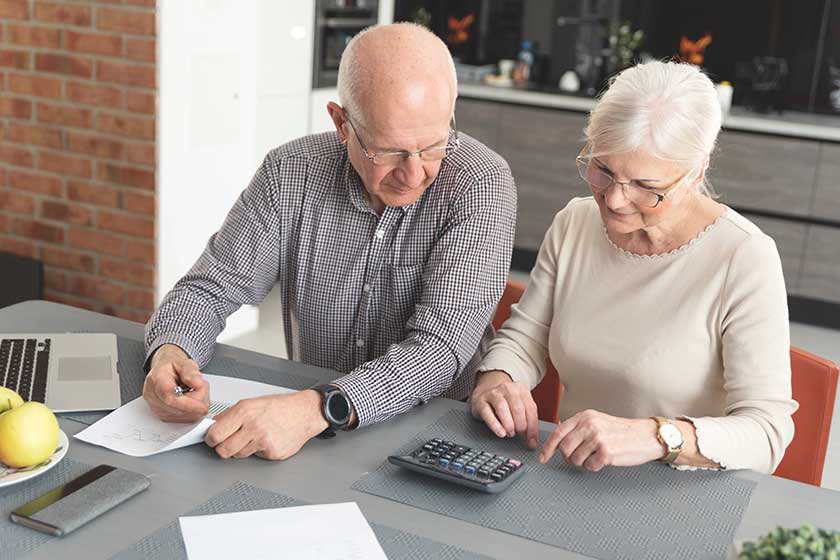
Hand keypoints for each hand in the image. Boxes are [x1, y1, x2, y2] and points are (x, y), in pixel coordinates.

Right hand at [143, 344, 209, 421]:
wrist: (164, 370)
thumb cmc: (173, 367)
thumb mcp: (185, 362)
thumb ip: (191, 371)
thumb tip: (196, 383)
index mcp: (156, 379)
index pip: (170, 397)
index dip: (188, 405)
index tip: (203, 406)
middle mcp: (152, 396)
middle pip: (178, 409)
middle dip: (197, 402)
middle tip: (202, 388)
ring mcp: (156, 408)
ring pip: (183, 416)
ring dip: (195, 407)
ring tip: (193, 391)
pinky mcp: (162, 416)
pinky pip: (183, 419)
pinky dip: (192, 411)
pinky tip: (189, 400)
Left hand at [205, 390, 328, 460]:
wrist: (304, 413)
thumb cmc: (279, 407)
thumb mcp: (252, 403)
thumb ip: (230, 415)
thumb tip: (212, 426)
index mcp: (244, 411)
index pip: (215, 434)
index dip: (211, 438)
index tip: (212, 438)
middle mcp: (253, 426)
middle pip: (223, 450)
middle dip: (223, 447)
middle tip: (228, 442)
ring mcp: (263, 441)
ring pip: (238, 455)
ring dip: (242, 449)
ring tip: (253, 437)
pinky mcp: (272, 453)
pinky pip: (255, 457)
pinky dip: (258, 451)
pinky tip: (266, 440)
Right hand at [470, 370, 538, 448]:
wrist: (485, 393)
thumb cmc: (505, 403)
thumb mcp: (519, 406)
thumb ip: (527, 419)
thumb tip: (532, 440)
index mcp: (521, 389)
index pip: (531, 409)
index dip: (533, 428)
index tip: (532, 441)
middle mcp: (508, 388)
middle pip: (517, 408)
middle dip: (520, 426)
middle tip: (519, 434)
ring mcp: (493, 393)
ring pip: (502, 408)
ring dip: (508, 425)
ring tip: (510, 433)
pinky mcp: (481, 401)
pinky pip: (487, 413)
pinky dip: (495, 425)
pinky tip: (500, 432)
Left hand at [539, 410, 664, 471]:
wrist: (646, 435)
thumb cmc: (621, 431)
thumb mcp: (597, 421)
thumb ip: (579, 428)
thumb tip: (559, 440)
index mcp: (585, 416)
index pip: (558, 432)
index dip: (548, 447)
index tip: (543, 457)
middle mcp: (589, 425)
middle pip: (564, 448)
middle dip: (569, 457)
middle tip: (580, 458)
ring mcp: (597, 438)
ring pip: (575, 459)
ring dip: (583, 463)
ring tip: (596, 456)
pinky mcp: (606, 452)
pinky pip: (589, 466)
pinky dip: (595, 467)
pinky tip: (604, 460)